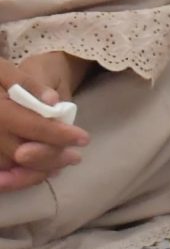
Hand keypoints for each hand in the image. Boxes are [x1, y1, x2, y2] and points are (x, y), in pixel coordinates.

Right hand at [0, 54, 90, 193]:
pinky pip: (3, 173)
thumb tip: (51, 101)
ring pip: (12, 166)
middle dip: (52, 157)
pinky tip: (44, 172)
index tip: (83, 138)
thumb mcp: (22, 70)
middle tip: (75, 157)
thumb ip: (31, 84)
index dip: (58, 134)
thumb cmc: (18, 75)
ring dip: (39, 170)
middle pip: (22, 152)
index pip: (31, 125)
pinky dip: (22, 178)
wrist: (3, 84)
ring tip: (63, 164)